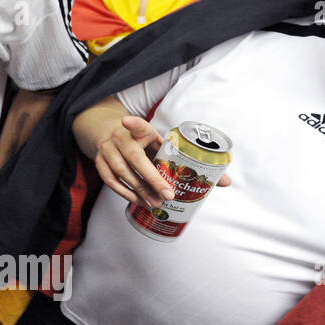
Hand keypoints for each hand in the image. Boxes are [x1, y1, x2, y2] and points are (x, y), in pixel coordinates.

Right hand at [93, 115, 231, 206]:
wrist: (108, 134)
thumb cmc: (142, 143)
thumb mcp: (161, 144)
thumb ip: (187, 160)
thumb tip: (226, 182)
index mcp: (140, 130)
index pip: (136, 124)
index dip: (132, 122)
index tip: (126, 120)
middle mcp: (121, 138)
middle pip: (134, 158)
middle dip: (151, 178)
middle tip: (168, 195)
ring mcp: (108, 151)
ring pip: (122, 172)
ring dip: (139, 191)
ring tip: (156, 203)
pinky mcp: (99, 162)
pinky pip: (110, 180)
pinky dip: (124, 193)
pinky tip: (138, 201)